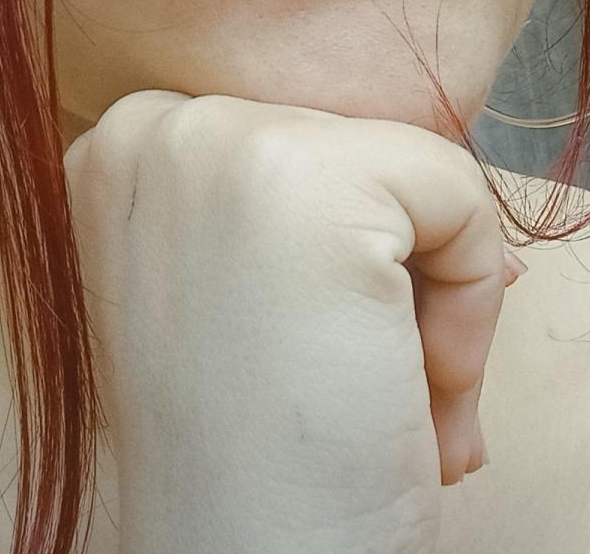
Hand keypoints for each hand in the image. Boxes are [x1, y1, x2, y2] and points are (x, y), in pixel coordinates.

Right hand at [64, 89, 521, 553]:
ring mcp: (218, 143)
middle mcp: (145, 128)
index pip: (305, 142)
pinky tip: (412, 393)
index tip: (309, 359)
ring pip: (416, 169)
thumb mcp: (241, 292)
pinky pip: (462, 196)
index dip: (344, 257)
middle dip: (393, 279)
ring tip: (382, 401)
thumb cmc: (258, 460)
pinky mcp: (307, 178)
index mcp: (116, 152)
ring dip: (434, 301)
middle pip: (359, 148)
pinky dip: (473, 309)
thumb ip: (306, 212)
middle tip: (354, 393)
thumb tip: (450, 192)